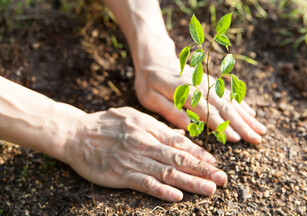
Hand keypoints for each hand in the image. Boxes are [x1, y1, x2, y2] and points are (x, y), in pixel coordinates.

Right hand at [62, 107, 226, 200]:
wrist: (75, 133)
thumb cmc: (105, 124)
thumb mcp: (133, 117)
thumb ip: (157, 126)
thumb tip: (181, 135)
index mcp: (149, 129)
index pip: (179, 143)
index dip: (199, 154)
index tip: (214, 162)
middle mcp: (145, 144)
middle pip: (178, 159)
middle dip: (203, 170)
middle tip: (222, 179)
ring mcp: (133, 160)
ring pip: (167, 173)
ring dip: (190, 182)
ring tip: (209, 189)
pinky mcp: (120, 175)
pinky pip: (144, 184)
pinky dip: (161, 191)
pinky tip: (177, 197)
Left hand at [134, 41, 266, 143]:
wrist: (154, 58)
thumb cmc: (149, 82)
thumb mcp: (151, 98)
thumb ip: (170, 111)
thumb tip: (189, 127)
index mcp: (184, 92)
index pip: (207, 112)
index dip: (223, 126)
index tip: (237, 140)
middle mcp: (200, 85)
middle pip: (225, 106)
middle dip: (242, 124)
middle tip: (257, 139)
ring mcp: (207, 82)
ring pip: (230, 100)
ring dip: (246, 115)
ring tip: (261, 128)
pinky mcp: (210, 81)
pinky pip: (228, 92)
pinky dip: (241, 103)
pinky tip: (251, 113)